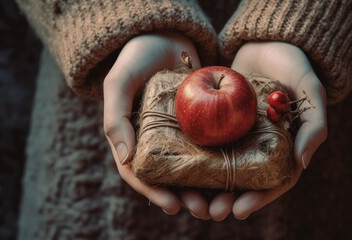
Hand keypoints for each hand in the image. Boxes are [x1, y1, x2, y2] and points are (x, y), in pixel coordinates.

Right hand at [104, 31, 208, 215]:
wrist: (166, 35)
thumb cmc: (138, 57)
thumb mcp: (119, 83)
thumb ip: (115, 118)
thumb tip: (126, 159)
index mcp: (133, 138)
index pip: (140, 174)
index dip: (155, 193)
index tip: (172, 206)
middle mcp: (157, 141)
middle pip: (170, 177)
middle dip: (186, 197)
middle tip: (205, 210)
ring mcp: (180, 133)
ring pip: (193, 167)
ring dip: (207, 187)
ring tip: (222, 201)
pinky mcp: (201, 123)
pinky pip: (211, 146)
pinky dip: (221, 162)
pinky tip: (236, 173)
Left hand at [208, 41, 327, 219]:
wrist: (266, 41)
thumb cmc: (294, 65)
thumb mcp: (310, 91)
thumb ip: (313, 125)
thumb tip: (302, 163)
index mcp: (283, 146)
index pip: (272, 181)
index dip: (257, 199)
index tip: (239, 211)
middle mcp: (258, 145)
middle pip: (243, 180)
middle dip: (227, 199)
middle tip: (210, 211)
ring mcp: (237, 135)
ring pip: (221, 167)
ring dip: (207, 187)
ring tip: (191, 201)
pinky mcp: (217, 121)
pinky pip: (205, 143)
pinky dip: (193, 158)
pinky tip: (178, 169)